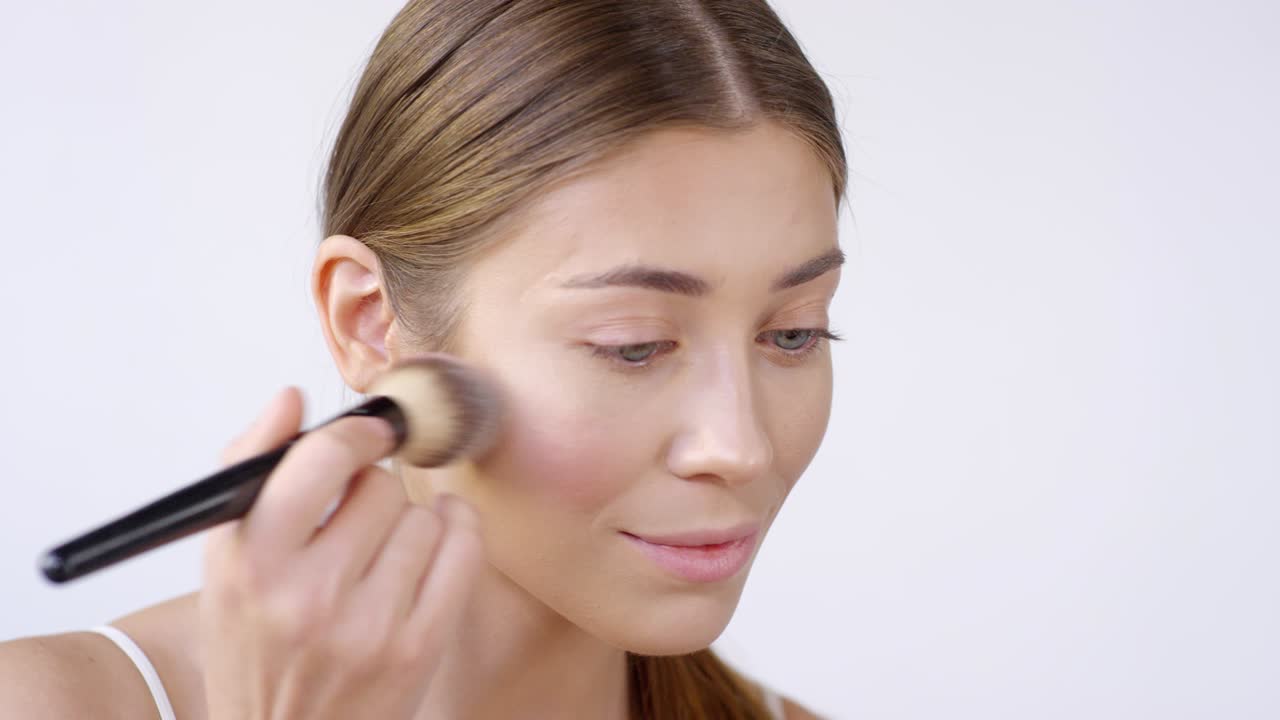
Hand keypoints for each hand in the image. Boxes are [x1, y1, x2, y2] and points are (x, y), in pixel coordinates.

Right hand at [198, 387, 483, 718]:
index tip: (364, 434)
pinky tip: (435, 540)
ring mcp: (367, 627)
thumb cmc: (256, 645)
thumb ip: (251, 468)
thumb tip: (290, 397)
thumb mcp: (227, 561)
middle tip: (357, 518)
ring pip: (424, 517)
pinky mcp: (416, 648)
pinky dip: (457, 532)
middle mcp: (306, 598)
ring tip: (384, 549)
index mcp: (249, 566)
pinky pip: (463, 551)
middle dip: (374, 490)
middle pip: (381, 486)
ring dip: (411, 520)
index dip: (352, 434)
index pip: (318, 461)